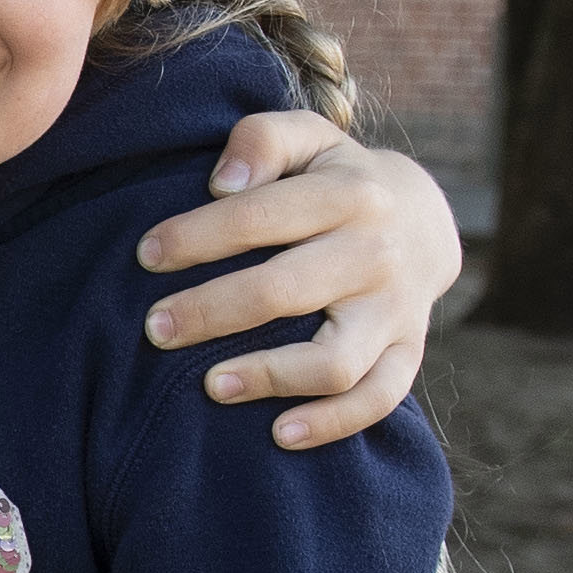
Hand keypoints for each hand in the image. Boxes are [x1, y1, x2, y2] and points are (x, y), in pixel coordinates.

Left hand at [137, 121, 461, 449]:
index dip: (196, 237)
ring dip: (268, 377)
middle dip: (211, 312)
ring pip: (335, 361)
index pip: (259, 217)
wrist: (425, 219)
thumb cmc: (338, 179)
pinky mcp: (408, 354)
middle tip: (155, 328)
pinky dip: (331, 423)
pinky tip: (278, 433)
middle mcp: (377, 255)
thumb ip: (263, 140)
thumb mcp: (309, 139)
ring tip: (208, 385)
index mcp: (349, 194)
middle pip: (285, 291)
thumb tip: (221, 183)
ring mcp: (396, 311)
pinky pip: (377, 400)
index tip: (147, 256)